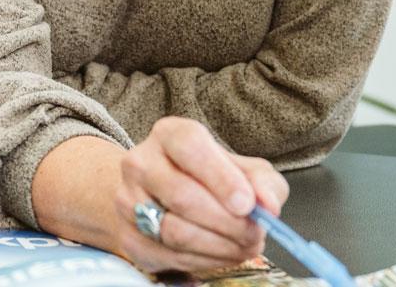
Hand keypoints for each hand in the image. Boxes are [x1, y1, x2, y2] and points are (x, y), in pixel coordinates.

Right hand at [111, 117, 288, 273]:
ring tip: (243, 247)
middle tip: (255, 234)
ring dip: (218, 247)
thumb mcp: (245, 170)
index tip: (247, 204)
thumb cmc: (210, 179)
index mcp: (169, 134)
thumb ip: (263, 183)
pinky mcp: (127, 236)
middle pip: (182, 196)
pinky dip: (202, 262)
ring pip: (174, 231)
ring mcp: (127, 200)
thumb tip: (268, 207)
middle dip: (227, 222)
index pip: (191, 147)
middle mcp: (140, 162)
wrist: (164, 198)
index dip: (220, 177)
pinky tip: (220, 255)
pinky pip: (167, 256)